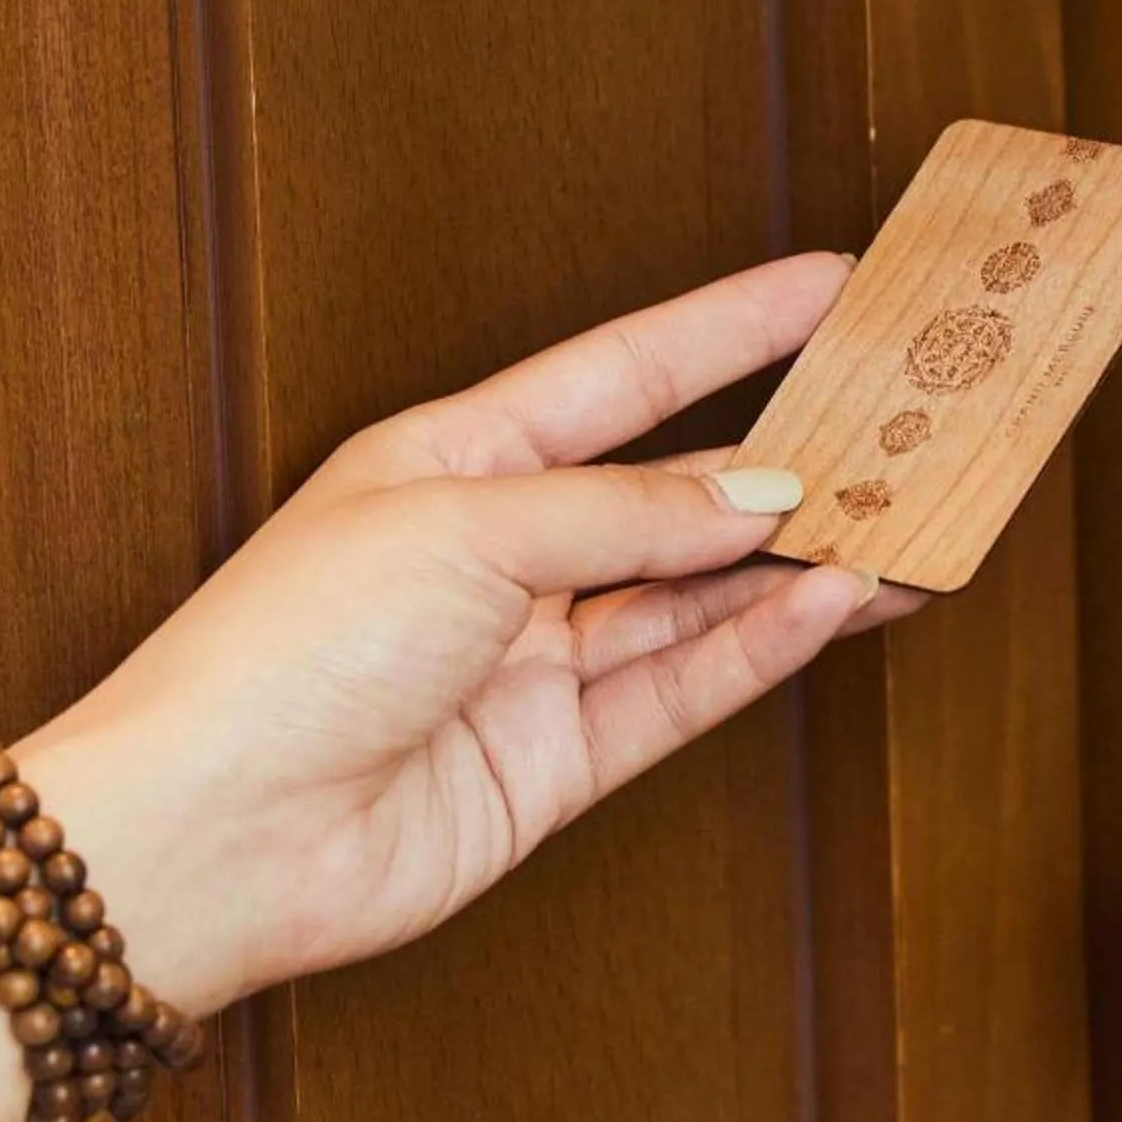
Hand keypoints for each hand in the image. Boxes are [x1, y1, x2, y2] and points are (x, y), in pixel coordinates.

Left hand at [14, 252, 916, 1016]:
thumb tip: (759, 493)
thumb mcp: (463, 528)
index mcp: (449, 462)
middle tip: (901, 418)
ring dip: (795, 563)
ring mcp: (526, 666)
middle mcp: (497, 559)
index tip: (830, 286)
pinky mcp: (550, 765)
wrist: (214, 835)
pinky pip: (678, 692)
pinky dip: (756, 647)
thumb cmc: (284, 652)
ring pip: (693, 599)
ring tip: (907, 521)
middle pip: (672, 494)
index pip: (621, 375)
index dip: (728, 327)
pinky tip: (831, 604)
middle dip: (787, 455)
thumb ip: (624, 512)